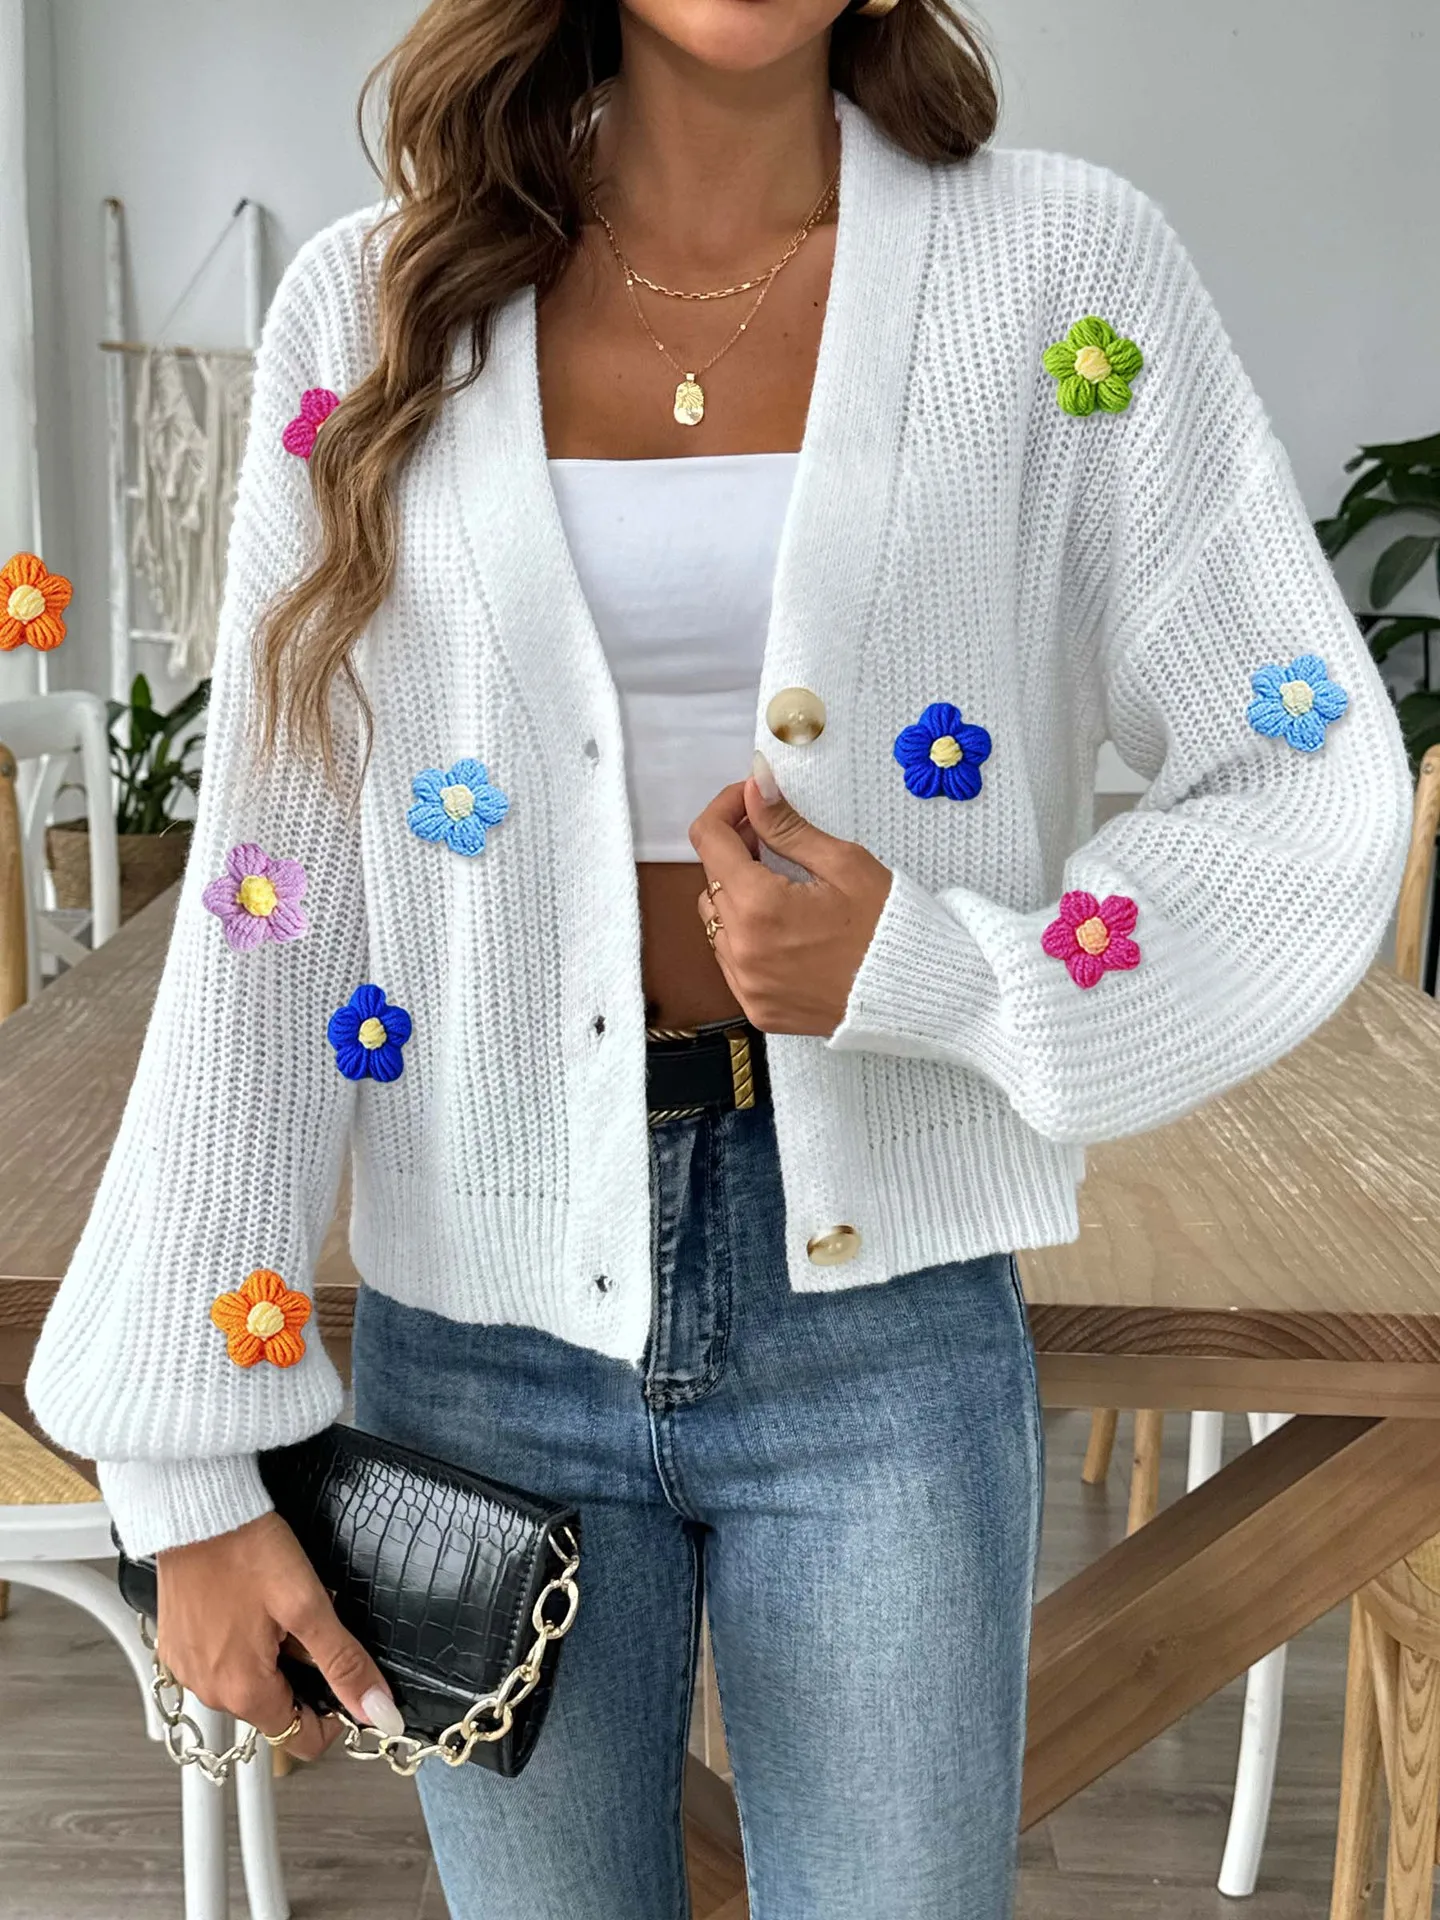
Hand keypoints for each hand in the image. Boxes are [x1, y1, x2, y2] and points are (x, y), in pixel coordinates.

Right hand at [156, 1509, 402, 1759]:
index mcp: (242, 1691)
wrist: (194, 1509)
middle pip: (274, 1708)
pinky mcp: (176, 1644)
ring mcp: (187, 1668)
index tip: (346, 1682)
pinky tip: (250, 1606)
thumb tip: (377, 1709)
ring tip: (278, 1609)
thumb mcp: (309, 1605)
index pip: (299, 1739)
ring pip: (248, 1683)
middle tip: (310, 1623)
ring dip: (273, 1658)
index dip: (332, 1717)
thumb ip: (344, 1663)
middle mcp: (208, 1690)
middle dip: (302, 1674)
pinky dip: (243, 1644)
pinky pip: (220, 1661)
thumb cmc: (246, 1549)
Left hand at [689, 753, 892, 1036]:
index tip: (749, 801)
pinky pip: (730, 960)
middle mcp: (742, 949)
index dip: (725, 809)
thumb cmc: (888, 928)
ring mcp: (746, 984)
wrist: (913, 994)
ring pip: (716, 921)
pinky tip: (784, 930)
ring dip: (737, 896)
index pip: (709, 839)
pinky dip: (746, 938)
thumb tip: (756, 786)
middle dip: (737, 852)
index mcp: (759, 906)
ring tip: (782, 889)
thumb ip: (787, 826)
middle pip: (711, 879)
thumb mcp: (843, 864)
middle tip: (775, 842)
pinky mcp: (756, 1006)